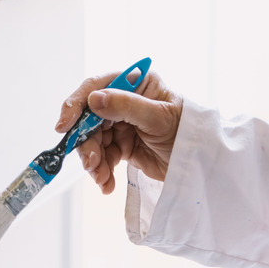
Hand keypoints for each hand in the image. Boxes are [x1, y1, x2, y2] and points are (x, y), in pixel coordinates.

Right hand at [54, 70, 182, 193]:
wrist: (203, 164)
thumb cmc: (188, 131)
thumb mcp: (158, 117)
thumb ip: (125, 106)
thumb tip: (93, 100)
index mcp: (133, 83)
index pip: (95, 88)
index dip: (76, 105)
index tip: (64, 126)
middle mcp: (124, 100)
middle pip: (89, 119)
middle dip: (86, 143)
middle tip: (90, 163)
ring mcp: (121, 124)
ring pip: (92, 140)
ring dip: (93, 161)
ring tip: (102, 177)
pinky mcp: (122, 145)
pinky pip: (102, 156)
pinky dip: (101, 171)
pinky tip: (106, 184)